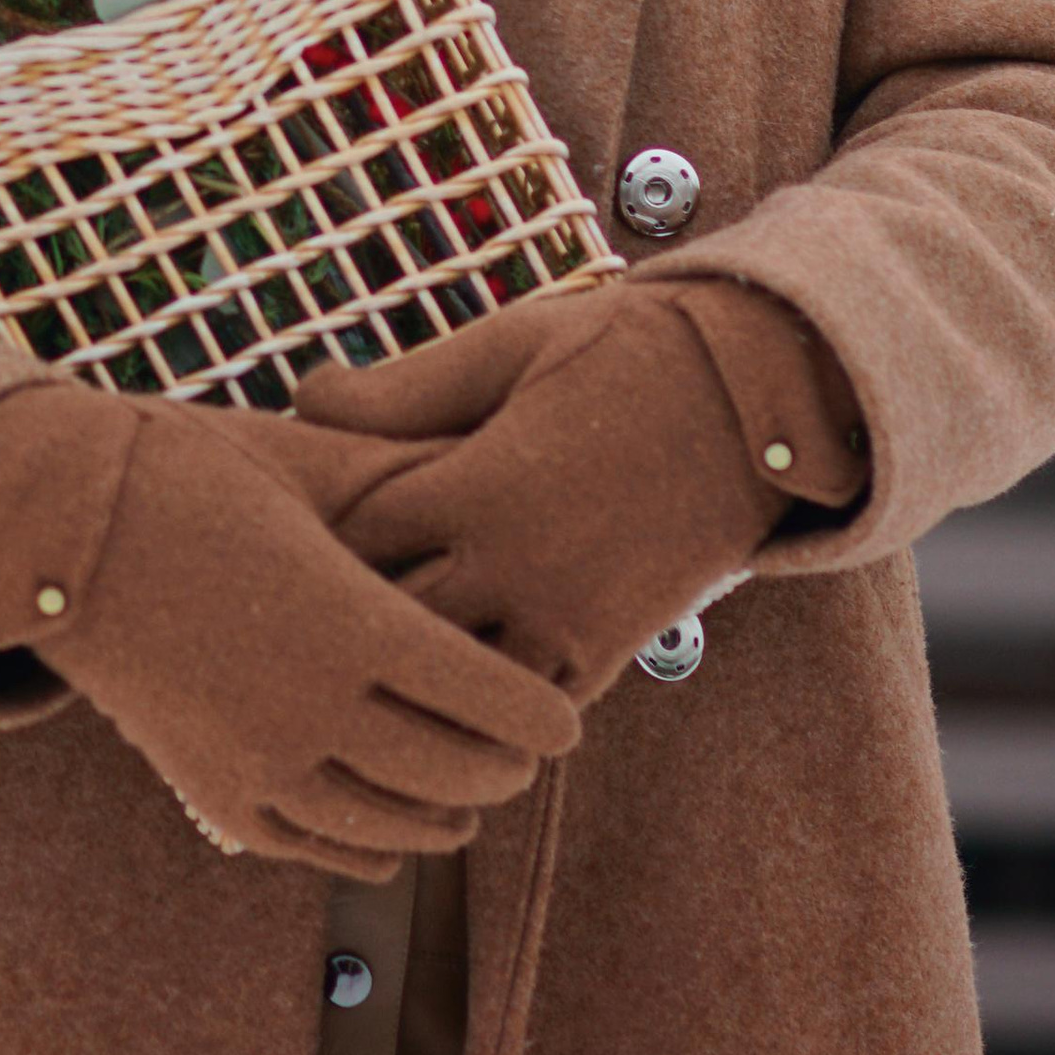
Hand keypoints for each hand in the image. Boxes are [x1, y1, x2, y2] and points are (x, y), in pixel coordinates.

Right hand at [0, 384, 581, 874]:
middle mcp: (310, 705)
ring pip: (393, 827)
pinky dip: (371, 849)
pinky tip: (392, 836)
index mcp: (346, 619)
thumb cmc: (188, 468)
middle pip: (453, 773)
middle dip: (505, 769)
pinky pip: (319, 849)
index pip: (485, 699)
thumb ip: (400, 477)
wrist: (58, 528)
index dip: (539, 718)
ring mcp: (259, 759)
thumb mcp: (305, 459)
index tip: (565, 720)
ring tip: (471, 795)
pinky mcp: (215, 790)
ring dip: (446, 816)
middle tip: (528, 752)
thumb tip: (487, 466)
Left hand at [295, 282, 858, 703]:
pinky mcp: (609, 655)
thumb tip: (300, 395)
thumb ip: (404, 387)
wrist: (754, 401)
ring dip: (416, 661)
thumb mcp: (507, 348)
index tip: (304, 513)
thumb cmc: (617, 353)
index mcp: (478, 485)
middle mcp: (515, 569)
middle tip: (320, 588)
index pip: (355, 532)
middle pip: (388, 621)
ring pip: (452, 681)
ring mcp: (564, 623)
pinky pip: (522, 705)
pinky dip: (483, 694)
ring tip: (379, 638)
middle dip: (352, 605)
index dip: (321, 522)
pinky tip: (454, 669)